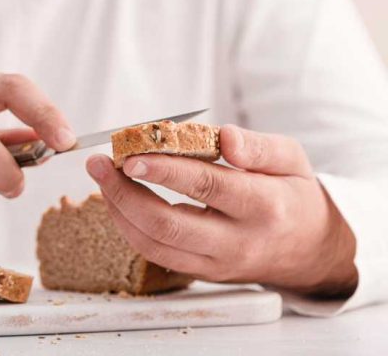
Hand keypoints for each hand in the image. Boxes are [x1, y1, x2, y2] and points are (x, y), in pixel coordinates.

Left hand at [86, 125, 357, 296]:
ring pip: (155, 244)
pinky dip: (130, 228)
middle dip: (124, 193)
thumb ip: (258, 146)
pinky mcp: (202, 273)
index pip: (205, 186)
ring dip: (119, 211)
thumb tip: (225, 136)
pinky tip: (118, 202)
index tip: (130, 154)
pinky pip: (156, 255)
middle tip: (99, 164)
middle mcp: (238, 241)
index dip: (164, 170)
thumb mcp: (291, 159)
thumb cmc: (294, 194)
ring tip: (102, 178)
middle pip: (168, 224)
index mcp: (264, 205)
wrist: (309, 250)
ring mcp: (217, 263)